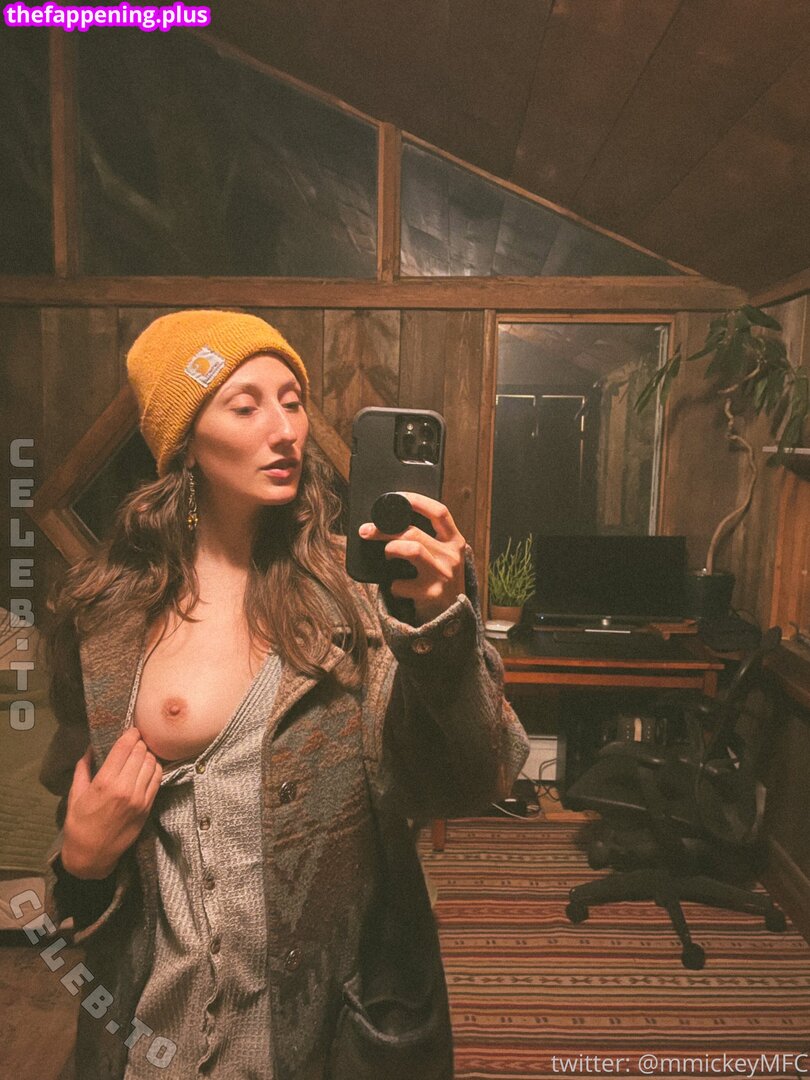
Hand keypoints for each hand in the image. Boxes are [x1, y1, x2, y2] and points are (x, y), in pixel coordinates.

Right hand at [61, 727, 162, 879]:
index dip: (130, 734)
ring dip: (148, 755)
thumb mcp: (75, 794)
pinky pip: (158, 780)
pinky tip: (148, 768)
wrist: (92, 855)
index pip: (125, 747)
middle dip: (139, 743)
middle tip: (136, 741)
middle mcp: (125, 788)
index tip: (132, 730)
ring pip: (152, 764)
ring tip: (142, 754)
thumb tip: (91, 748)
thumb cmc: (79, 825)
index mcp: (105, 782)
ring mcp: (139, 798)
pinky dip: (155, 769)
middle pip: (141, 752)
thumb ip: (83, 768)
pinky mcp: (148, 807)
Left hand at [359, 491, 465, 622]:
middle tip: (367, 531)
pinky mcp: (430, 594)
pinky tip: (397, 587)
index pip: (439, 512)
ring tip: (388, 557)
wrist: (451, 617)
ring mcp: (443, 575)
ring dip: (390, 551)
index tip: (396, 497)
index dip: (417, 501)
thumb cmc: (438, 580)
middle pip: (414, 532)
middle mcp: (453, 556)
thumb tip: (389, 521)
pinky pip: (399, 583)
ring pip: (410, 549)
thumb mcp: (442, 556)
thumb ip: (428, 539)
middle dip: (384, 529)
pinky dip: (392, 585)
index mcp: (455, 541)